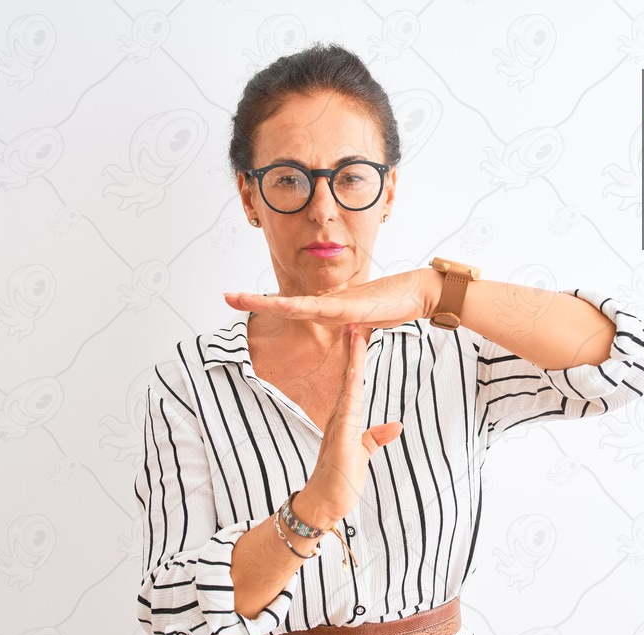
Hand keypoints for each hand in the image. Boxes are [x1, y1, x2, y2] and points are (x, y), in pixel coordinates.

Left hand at [223, 269, 440, 328]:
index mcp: (330, 309)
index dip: (267, 304)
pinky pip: (321, 309)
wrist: (418, 292)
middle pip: (285, 303)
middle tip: (225, 296)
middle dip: (255, 300)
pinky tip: (283, 305)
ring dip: (267, 302)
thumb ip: (356, 329)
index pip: (292, 308)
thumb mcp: (368, 322)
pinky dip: (300, 307)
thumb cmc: (395, 303)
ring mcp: (339, 304)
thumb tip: (350, 334)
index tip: (243, 301)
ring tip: (239, 298)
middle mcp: (329, 304)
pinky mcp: (351, 308)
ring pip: (296, 305)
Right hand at [294, 324, 402, 526]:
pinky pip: (348, 412)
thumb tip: (397, 425)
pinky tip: (355, 375)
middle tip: (354, 322)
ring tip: (355, 337)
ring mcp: (339, 429)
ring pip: (348, 389)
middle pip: (349, 378)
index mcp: (345, 420)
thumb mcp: (363, 454)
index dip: (357, 359)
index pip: (353, 383)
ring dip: (352, 363)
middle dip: (353, 351)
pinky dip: (351, 392)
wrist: (323, 505)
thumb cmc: (340, 481)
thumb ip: (376, 438)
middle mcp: (339, 419)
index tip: (360, 336)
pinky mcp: (342, 443)